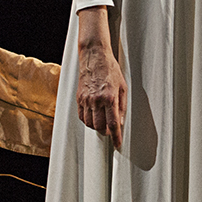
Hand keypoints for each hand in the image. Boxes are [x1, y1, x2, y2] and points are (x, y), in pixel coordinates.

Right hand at [76, 7, 126, 150]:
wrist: (94, 57)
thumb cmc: (110, 69)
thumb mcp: (123, 87)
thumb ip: (122, 106)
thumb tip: (121, 121)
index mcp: (110, 97)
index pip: (113, 124)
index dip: (116, 136)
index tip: (117, 144)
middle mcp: (97, 100)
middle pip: (100, 126)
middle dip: (106, 131)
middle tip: (111, 130)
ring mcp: (86, 99)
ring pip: (89, 123)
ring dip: (96, 127)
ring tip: (102, 122)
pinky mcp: (79, 98)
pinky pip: (82, 116)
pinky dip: (87, 120)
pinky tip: (93, 117)